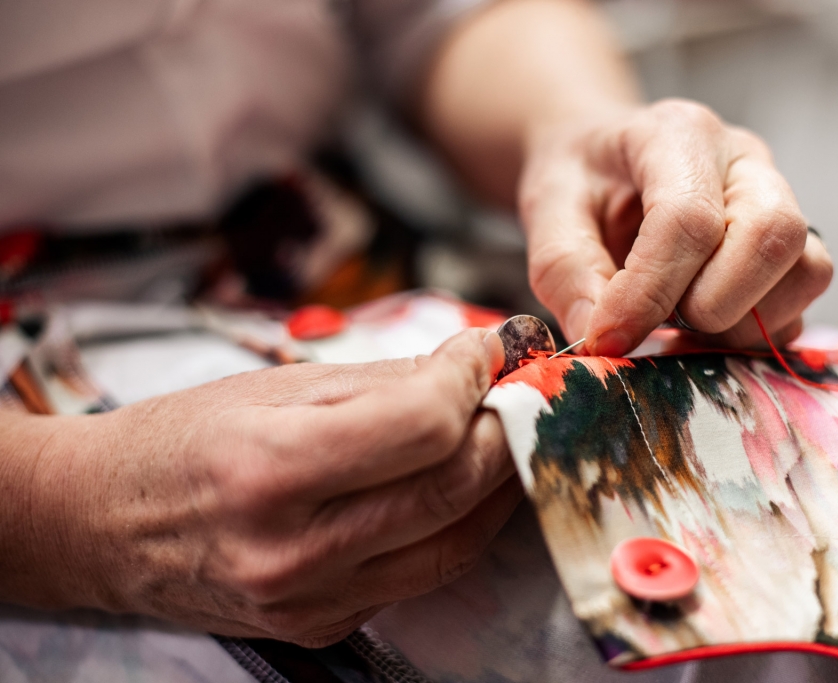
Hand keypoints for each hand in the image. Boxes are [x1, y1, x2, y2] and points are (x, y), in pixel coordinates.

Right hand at [6, 329, 518, 647]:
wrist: (106, 523)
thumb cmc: (184, 440)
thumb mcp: (278, 386)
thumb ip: (388, 380)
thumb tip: (475, 366)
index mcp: (272, 470)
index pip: (424, 426)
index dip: (474, 380)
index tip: (490, 351)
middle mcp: (294, 551)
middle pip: (452, 488)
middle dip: (502, 430)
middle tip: (514, 392)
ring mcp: (313, 601)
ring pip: (456, 542)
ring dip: (495, 483)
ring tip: (496, 434)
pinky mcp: (326, 625)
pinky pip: (423, 573)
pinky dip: (454, 524)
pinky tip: (454, 485)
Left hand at [519, 99, 832, 355]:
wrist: (605, 162)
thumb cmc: (579, 180)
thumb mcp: (547, 211)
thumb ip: (565, 273)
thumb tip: (602, 341)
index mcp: (678, 133)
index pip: (689, 218)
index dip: (649, 292)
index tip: (608, 337)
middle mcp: (745, 160)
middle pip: (771, 237)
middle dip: (711, 304)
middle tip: (658, 319)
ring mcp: (780, 199)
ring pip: (805, 272)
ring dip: (740, 322)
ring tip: (680, 322)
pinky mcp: (793, 246)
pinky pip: (801, 303)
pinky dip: (755, 331)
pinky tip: (703, 326)